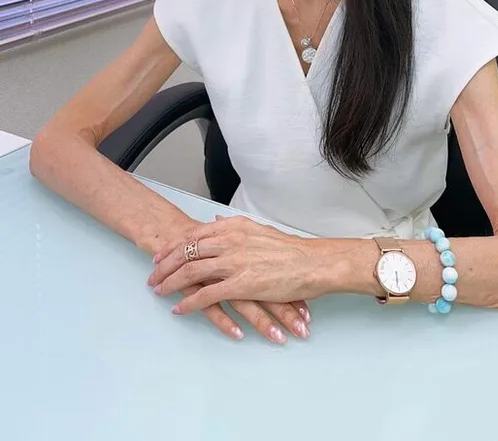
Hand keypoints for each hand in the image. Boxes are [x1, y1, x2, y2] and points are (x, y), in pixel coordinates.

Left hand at [148, 215, 328, 317]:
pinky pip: (206, 295)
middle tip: (152, 275)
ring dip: (170, 282)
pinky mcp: (241, 285)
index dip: (173, 246)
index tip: (160, 254)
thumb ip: (233, 227)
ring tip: (158, 291)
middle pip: (187, 252)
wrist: (313, 263)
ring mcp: (234, 263)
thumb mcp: (258, 229)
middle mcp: (230, 241)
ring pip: (191, 272)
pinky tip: (179, 308)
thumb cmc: (290, 250)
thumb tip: (212, 223)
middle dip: (164, 265)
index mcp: (234, 227)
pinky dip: (189, 302)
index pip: (193, 235)